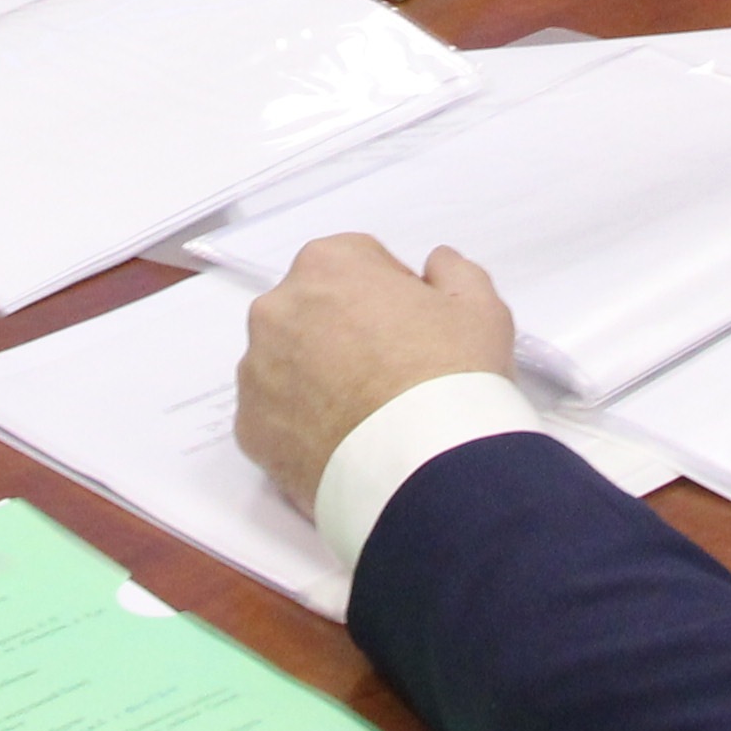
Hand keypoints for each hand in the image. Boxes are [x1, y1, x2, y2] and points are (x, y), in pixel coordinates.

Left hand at [235, 236, 520, 514]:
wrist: (425, 468)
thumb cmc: (449, 380)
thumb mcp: (479, 307)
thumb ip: (453, 271)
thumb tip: (437, 267)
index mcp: (327, 266)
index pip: (354, 262)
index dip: (389, 292)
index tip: (409, 325)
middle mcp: (278, 310)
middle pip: (312, 310)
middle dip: (344, 331)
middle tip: (389, 371)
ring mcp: (257, 370)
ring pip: (286, 362)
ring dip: (317, 376)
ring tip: (368, 411)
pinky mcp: (251, 427)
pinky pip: (275, 415)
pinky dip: (301, 423)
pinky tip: (344, 439)